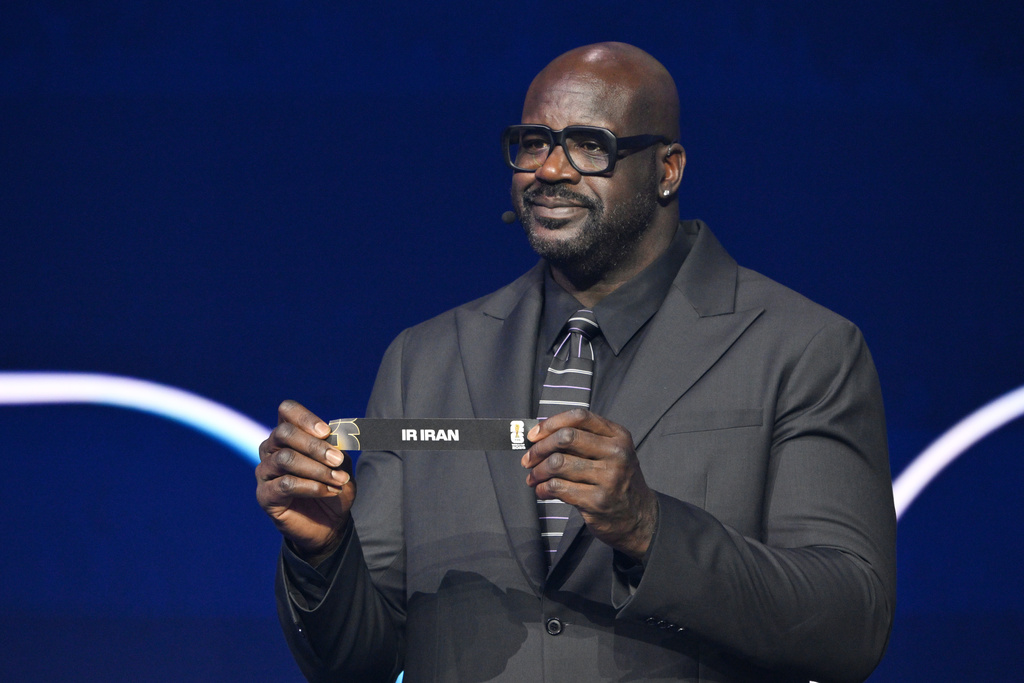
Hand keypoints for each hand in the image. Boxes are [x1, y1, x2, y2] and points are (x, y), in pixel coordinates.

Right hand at [255, 400, 354, 562]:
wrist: (330, 523)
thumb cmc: (333, 485)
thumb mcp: (341, 463)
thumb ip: (337, 447)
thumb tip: (338, 434)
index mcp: (288, 435)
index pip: (287, 411)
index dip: (305, 418)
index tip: (326, 432)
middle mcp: (271, 449)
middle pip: (285, 433)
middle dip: (315, 446)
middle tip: (338, 460)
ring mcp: (265, 472)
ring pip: (286, 458)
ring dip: (317, 469)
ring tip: (338, 479)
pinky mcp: (265, 495)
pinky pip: (286, 484)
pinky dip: (312, 486)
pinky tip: (329, 491)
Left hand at [521, 408, 657, 559]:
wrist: (639, 519)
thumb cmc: (616, 481)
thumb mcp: (610, 453)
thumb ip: (583, 441)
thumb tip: (539, 437)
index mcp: (618, 436)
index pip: (580, 416)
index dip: (551, 423)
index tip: (534, 434)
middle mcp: (616, 453)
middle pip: (566, 437)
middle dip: (539, 448)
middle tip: (528, 459)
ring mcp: (609, 477)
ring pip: (558, 463)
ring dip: (538, 471)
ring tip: (533, 478)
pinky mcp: (598, 500)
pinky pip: (558, 487)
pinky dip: (543, 488)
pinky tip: (542, 491)